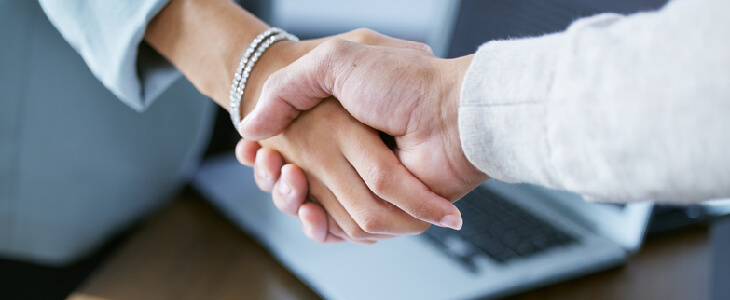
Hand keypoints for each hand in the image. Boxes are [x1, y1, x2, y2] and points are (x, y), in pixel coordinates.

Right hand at [240, 39, 489, 232]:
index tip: (251, 152)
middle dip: (274, 177)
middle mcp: (350, 154)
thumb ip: (289, 86)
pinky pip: (344, 230)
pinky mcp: (385, 211)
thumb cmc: (403, 83)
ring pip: (313, 207)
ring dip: (292, 200)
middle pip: (295, 181)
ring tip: (289, 182)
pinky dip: (323, 226)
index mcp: (337, 122)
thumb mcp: (337, 61)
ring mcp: (366, 184)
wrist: (453, 115)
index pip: (288, 147)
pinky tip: (309, 213)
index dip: (264, 154)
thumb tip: (250, 125)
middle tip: (270, 165)